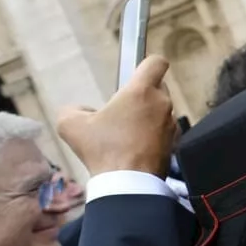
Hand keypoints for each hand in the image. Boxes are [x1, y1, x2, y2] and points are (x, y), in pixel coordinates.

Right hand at [56, 55, 177, 177]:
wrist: (129, 183)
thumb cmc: (103, 149)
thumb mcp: (71, 126)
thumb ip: (72, 110)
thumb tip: (81, 110)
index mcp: (141, 91)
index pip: (157, 62)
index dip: (147, 64)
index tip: (134, 74)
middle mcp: (162, 103)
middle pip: (157, 86)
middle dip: (141, 94)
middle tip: (121, 110)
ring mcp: (171, 123)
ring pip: (160, 109)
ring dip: (146, 115)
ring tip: (125, 132)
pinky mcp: (174, 141)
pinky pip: (163, 129)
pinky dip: (152, 133)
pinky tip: (134, 146)